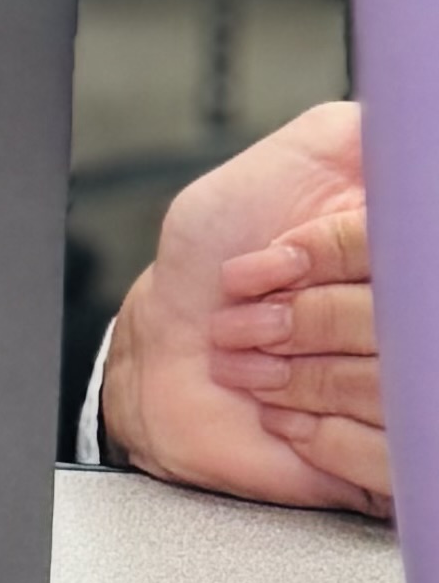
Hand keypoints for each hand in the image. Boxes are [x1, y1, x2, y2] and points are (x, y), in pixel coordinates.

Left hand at [101, 103, 387, 519]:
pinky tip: (287, 417)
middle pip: (398, 322)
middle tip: (249, 321)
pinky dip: (323, 437)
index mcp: (405, 250)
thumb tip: (409, 125)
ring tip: (255, 366)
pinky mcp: (397, 457)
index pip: (396, 249)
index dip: (329, 254)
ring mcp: (412, 388)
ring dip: (301, 378)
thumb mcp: (275, 167)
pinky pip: (391, 456)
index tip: (276, 259)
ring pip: (396, 388)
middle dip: (302, 321)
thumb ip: (354, 137)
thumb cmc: (215, 260)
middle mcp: (414, 317)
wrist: (168, 356)